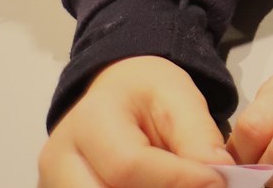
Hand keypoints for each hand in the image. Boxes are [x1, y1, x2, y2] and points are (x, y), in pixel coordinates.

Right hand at [38, 56, 233, 187]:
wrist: (117, 95)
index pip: (129, 165)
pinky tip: (161, 187)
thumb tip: (218, 174)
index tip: (218, 181)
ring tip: (180, 184)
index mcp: (90, 121)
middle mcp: (59, 159)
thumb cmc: (149, 94)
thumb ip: (199, 137)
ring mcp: (54, 184)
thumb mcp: (181, 99)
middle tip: (200, 187)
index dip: (178, 180)